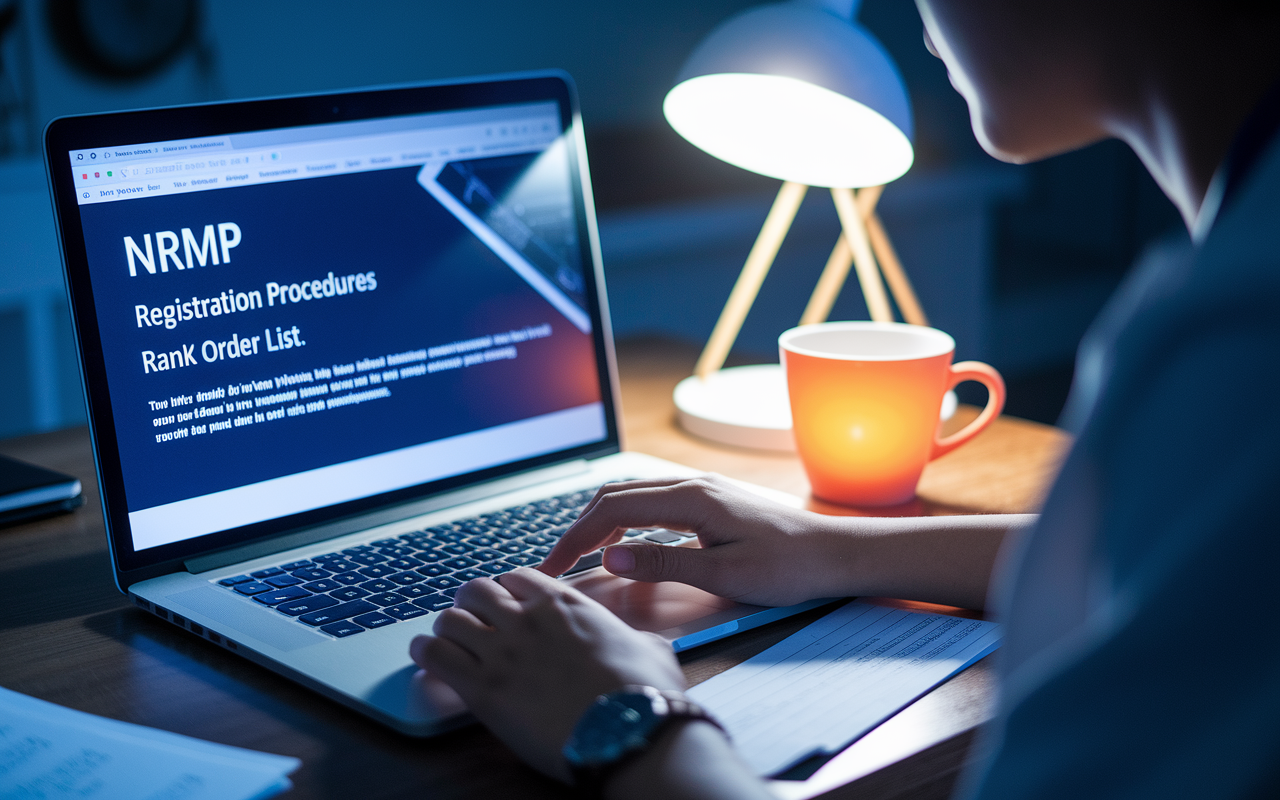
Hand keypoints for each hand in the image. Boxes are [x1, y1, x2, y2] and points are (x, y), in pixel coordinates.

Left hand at [409, 568, 685, 781]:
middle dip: (470, 605)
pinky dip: (426, 652)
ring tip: (446, 641)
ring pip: (449, 618)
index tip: (504, 605)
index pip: (517, 576)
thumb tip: (642, 642)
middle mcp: (528, 618)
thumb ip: (634, 637)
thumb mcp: (650, 649)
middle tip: (471, 622)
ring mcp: (503, 651)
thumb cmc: (645, 694)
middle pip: (476, 590)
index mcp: (565, 604)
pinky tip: (427, 657)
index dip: (506, 590)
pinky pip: (434, 654)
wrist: (631, 733)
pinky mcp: (483, 688)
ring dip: (446, 629)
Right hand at [539, 475, 845, 606]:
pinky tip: (621, 545)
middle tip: (555, 565)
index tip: (551, 569)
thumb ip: (665, 563)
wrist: (835, 554)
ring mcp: (700, 489)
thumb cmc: (788, 567)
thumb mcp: (724, 574)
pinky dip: (623, 520)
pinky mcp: (709, 501)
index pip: (612, 509)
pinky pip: (651, 502)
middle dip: (578, 528)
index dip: (574, 539)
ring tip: (578, 557)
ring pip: (631, 495)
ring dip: (598, 522)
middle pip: (614, 495)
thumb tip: (611, 558)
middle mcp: (691, 485)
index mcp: (690, 498)